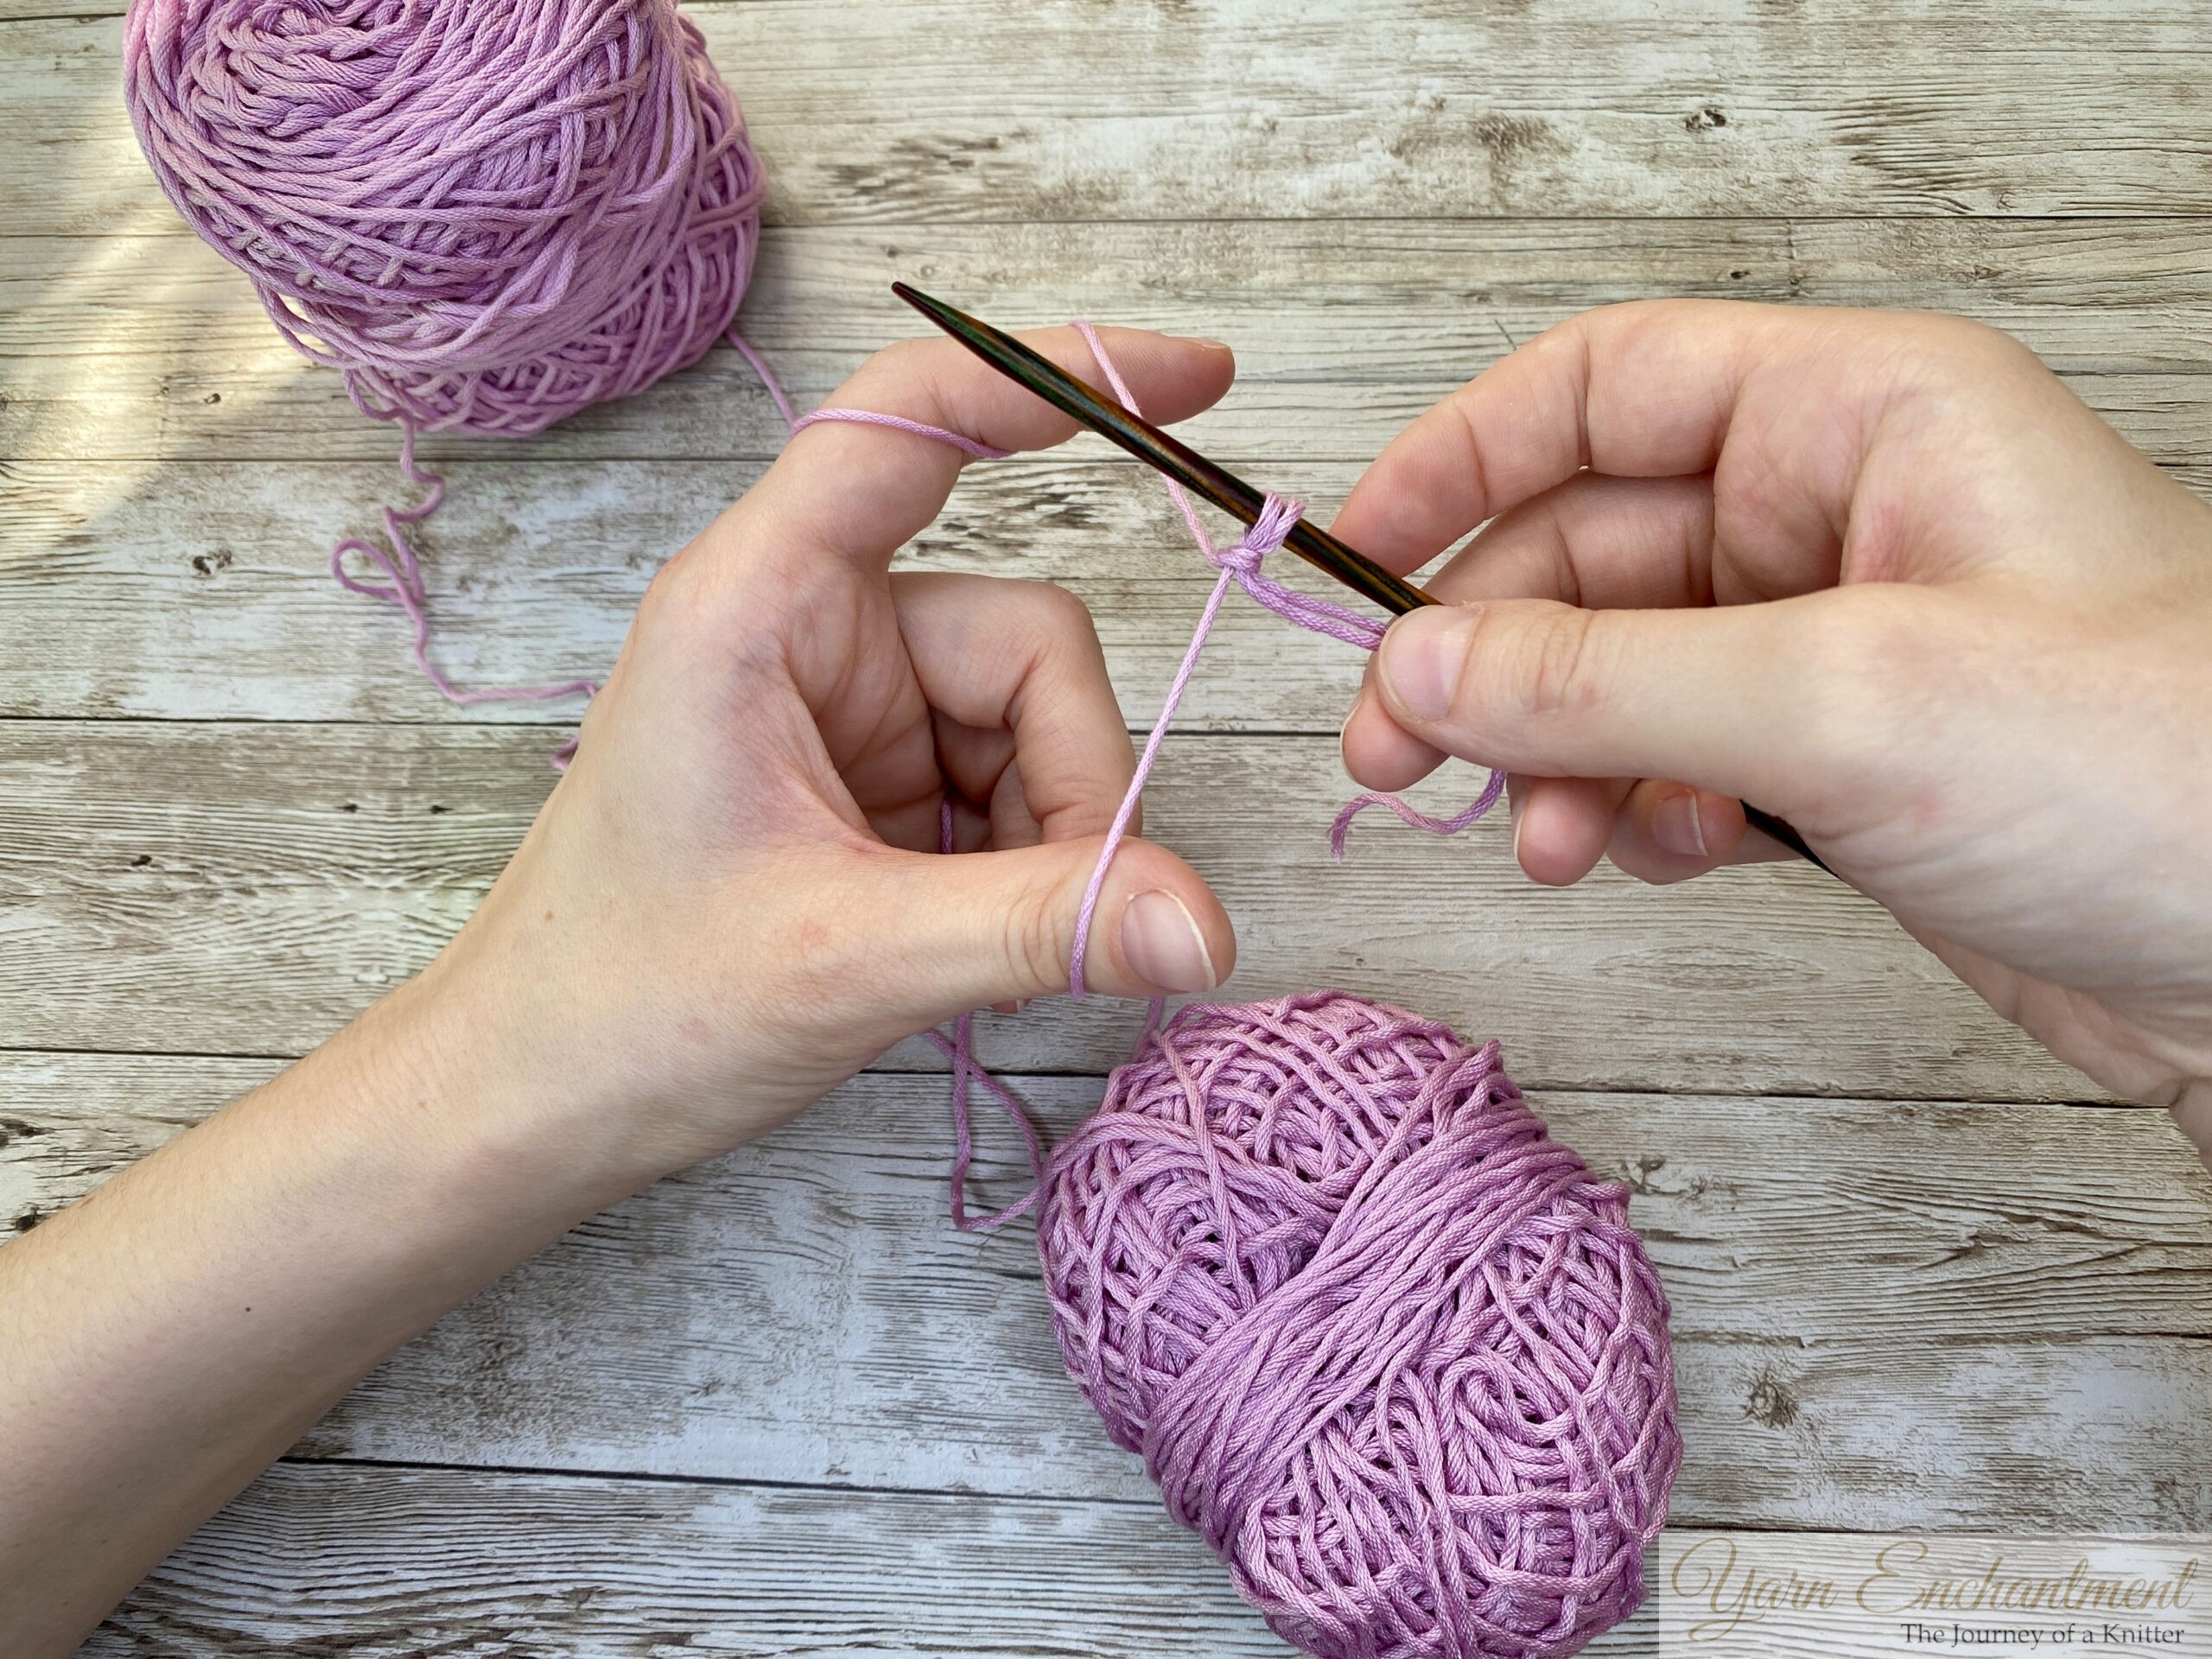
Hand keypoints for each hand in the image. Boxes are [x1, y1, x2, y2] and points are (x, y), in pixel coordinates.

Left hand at [433, 326, 1240, 1179]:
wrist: (531, 1100)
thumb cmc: (627, 1004)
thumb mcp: (848, 960)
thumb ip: (1039, 925)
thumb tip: (1211, 926)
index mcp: (757, 605)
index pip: (912, 420)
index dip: (1058, 379)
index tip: (1197, 383)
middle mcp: (804, 627)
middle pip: (1027, 638)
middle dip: (1070, 783)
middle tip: (1061, 912)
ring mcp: (841, 703)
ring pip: (1031, 721)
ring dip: (1046, 837)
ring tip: (975, 943)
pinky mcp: (865, 774)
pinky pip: (1004, 783)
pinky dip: (1019, 861)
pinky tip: (963, 936)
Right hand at [1333, 301, 2211, 1142]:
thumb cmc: (2162, 773)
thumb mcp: (1843, 703)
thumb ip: (1603, 681)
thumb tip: (1415, 670)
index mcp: (1859, 416)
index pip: (1605, 387)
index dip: (1462, 459)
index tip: (1357, 558)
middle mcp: (1839, 512)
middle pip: (1586, 547)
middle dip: (1486, 657)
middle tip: (1393, 757)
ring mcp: (1838, 640)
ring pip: (1617, 668)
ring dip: (1552, 753)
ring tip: (1542, 839)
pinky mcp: (1843, 757)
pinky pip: (1674, 756)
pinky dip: (1633, 808)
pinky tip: (1656, 857)